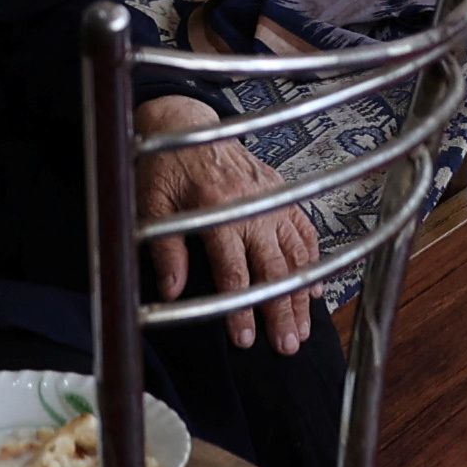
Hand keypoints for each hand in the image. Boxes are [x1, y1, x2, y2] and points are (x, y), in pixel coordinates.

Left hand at [135, 98, 319, 353]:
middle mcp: (252, 204)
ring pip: (295, 253)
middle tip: (287, 346)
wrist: (185, 121)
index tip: (246, 339)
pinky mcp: (281, 191)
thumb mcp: (151, 203)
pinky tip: (316, 289)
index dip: (241, 308)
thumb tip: (171, 293)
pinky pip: (305, 229)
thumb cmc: (163, 163)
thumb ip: (165, 248)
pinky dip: (314, 260)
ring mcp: (272, 197)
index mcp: (217, 207)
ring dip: (301, 293)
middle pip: (273, 267)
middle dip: (281, 310)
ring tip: (304, 329)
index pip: (234, 270)